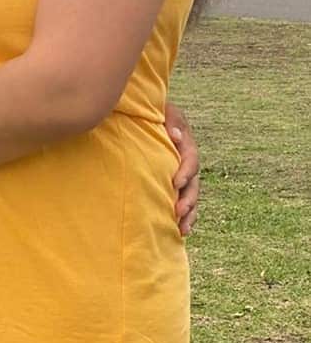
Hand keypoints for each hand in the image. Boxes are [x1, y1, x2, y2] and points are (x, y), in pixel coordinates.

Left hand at [166, 102, 198, 235]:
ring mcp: (182, 176)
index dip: (186, 172)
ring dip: (188, 214)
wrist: (147, 117)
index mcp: (187, 146)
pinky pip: (183, 202)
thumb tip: (176, 136)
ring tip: (182, 229)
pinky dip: (184, 217)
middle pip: (194, 185)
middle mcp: (187, 164)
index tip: (176, 183)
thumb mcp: (165, 111)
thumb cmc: (155, 113)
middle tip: (178, 212)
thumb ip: (171, 122)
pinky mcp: (174, 185)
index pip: (191, 160)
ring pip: (191, 197)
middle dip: (188, 200)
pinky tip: (178, 231)